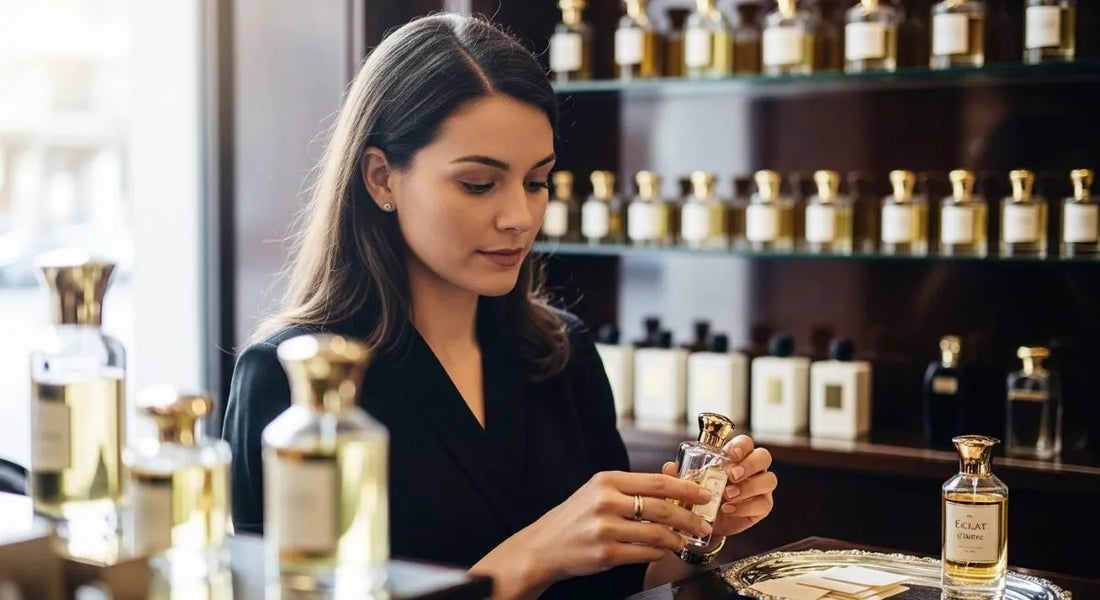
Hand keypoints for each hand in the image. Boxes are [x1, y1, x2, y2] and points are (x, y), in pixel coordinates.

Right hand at [518, 471, 716, 584]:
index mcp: (607, 480)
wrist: (544, 546)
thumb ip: (631, 489)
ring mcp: (605, 528)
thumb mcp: (598, 491)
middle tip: (704, 524)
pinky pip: (644, 553)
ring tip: (685, 540)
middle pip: (662, 508)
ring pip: (657, 533)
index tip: (704, 495)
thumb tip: (673, 489)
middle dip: (690, 517)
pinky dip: (658, 553)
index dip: (686, 489)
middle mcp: (605, 501)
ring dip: (677, 539)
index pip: (657, 482)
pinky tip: (661, 551)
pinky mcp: (606, 553)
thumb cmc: (575, 517)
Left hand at [662, 434, 775, 538]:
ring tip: (728, 495)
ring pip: (768, 479)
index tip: (730, 454)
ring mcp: (760, 487)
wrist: (706, 522)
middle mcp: (752, 468)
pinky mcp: (763, 506)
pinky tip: (729, 509)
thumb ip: (680, 474)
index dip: (741, 446)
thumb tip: (669, 467)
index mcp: (736, 456)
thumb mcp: (689, 483)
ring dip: (748, 487)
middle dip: (749, 465)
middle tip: (732, 476)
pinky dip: (746, 506)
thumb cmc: (701, 494)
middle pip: (763, 457)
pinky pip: (763, 503)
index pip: (745, 443)